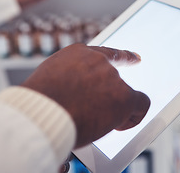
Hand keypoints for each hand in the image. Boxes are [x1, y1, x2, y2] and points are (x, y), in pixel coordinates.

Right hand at [22, 44, 150, 147]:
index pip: (105, 53)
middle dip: (106, 95)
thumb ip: (65, 81)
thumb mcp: (47, 80)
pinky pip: (140, 104)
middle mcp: (97, 61)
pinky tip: (120, 126)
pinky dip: (133, 117)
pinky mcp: (123, 96)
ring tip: (96, 122)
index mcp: (78, 54)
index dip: (122, 57)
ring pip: (123, 93)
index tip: (135, 59)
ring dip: (112, 108)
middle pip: (113, 78)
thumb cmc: (39, 102)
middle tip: (98, 110)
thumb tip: (70, 94)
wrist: (43, 111)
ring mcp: (111, 77)